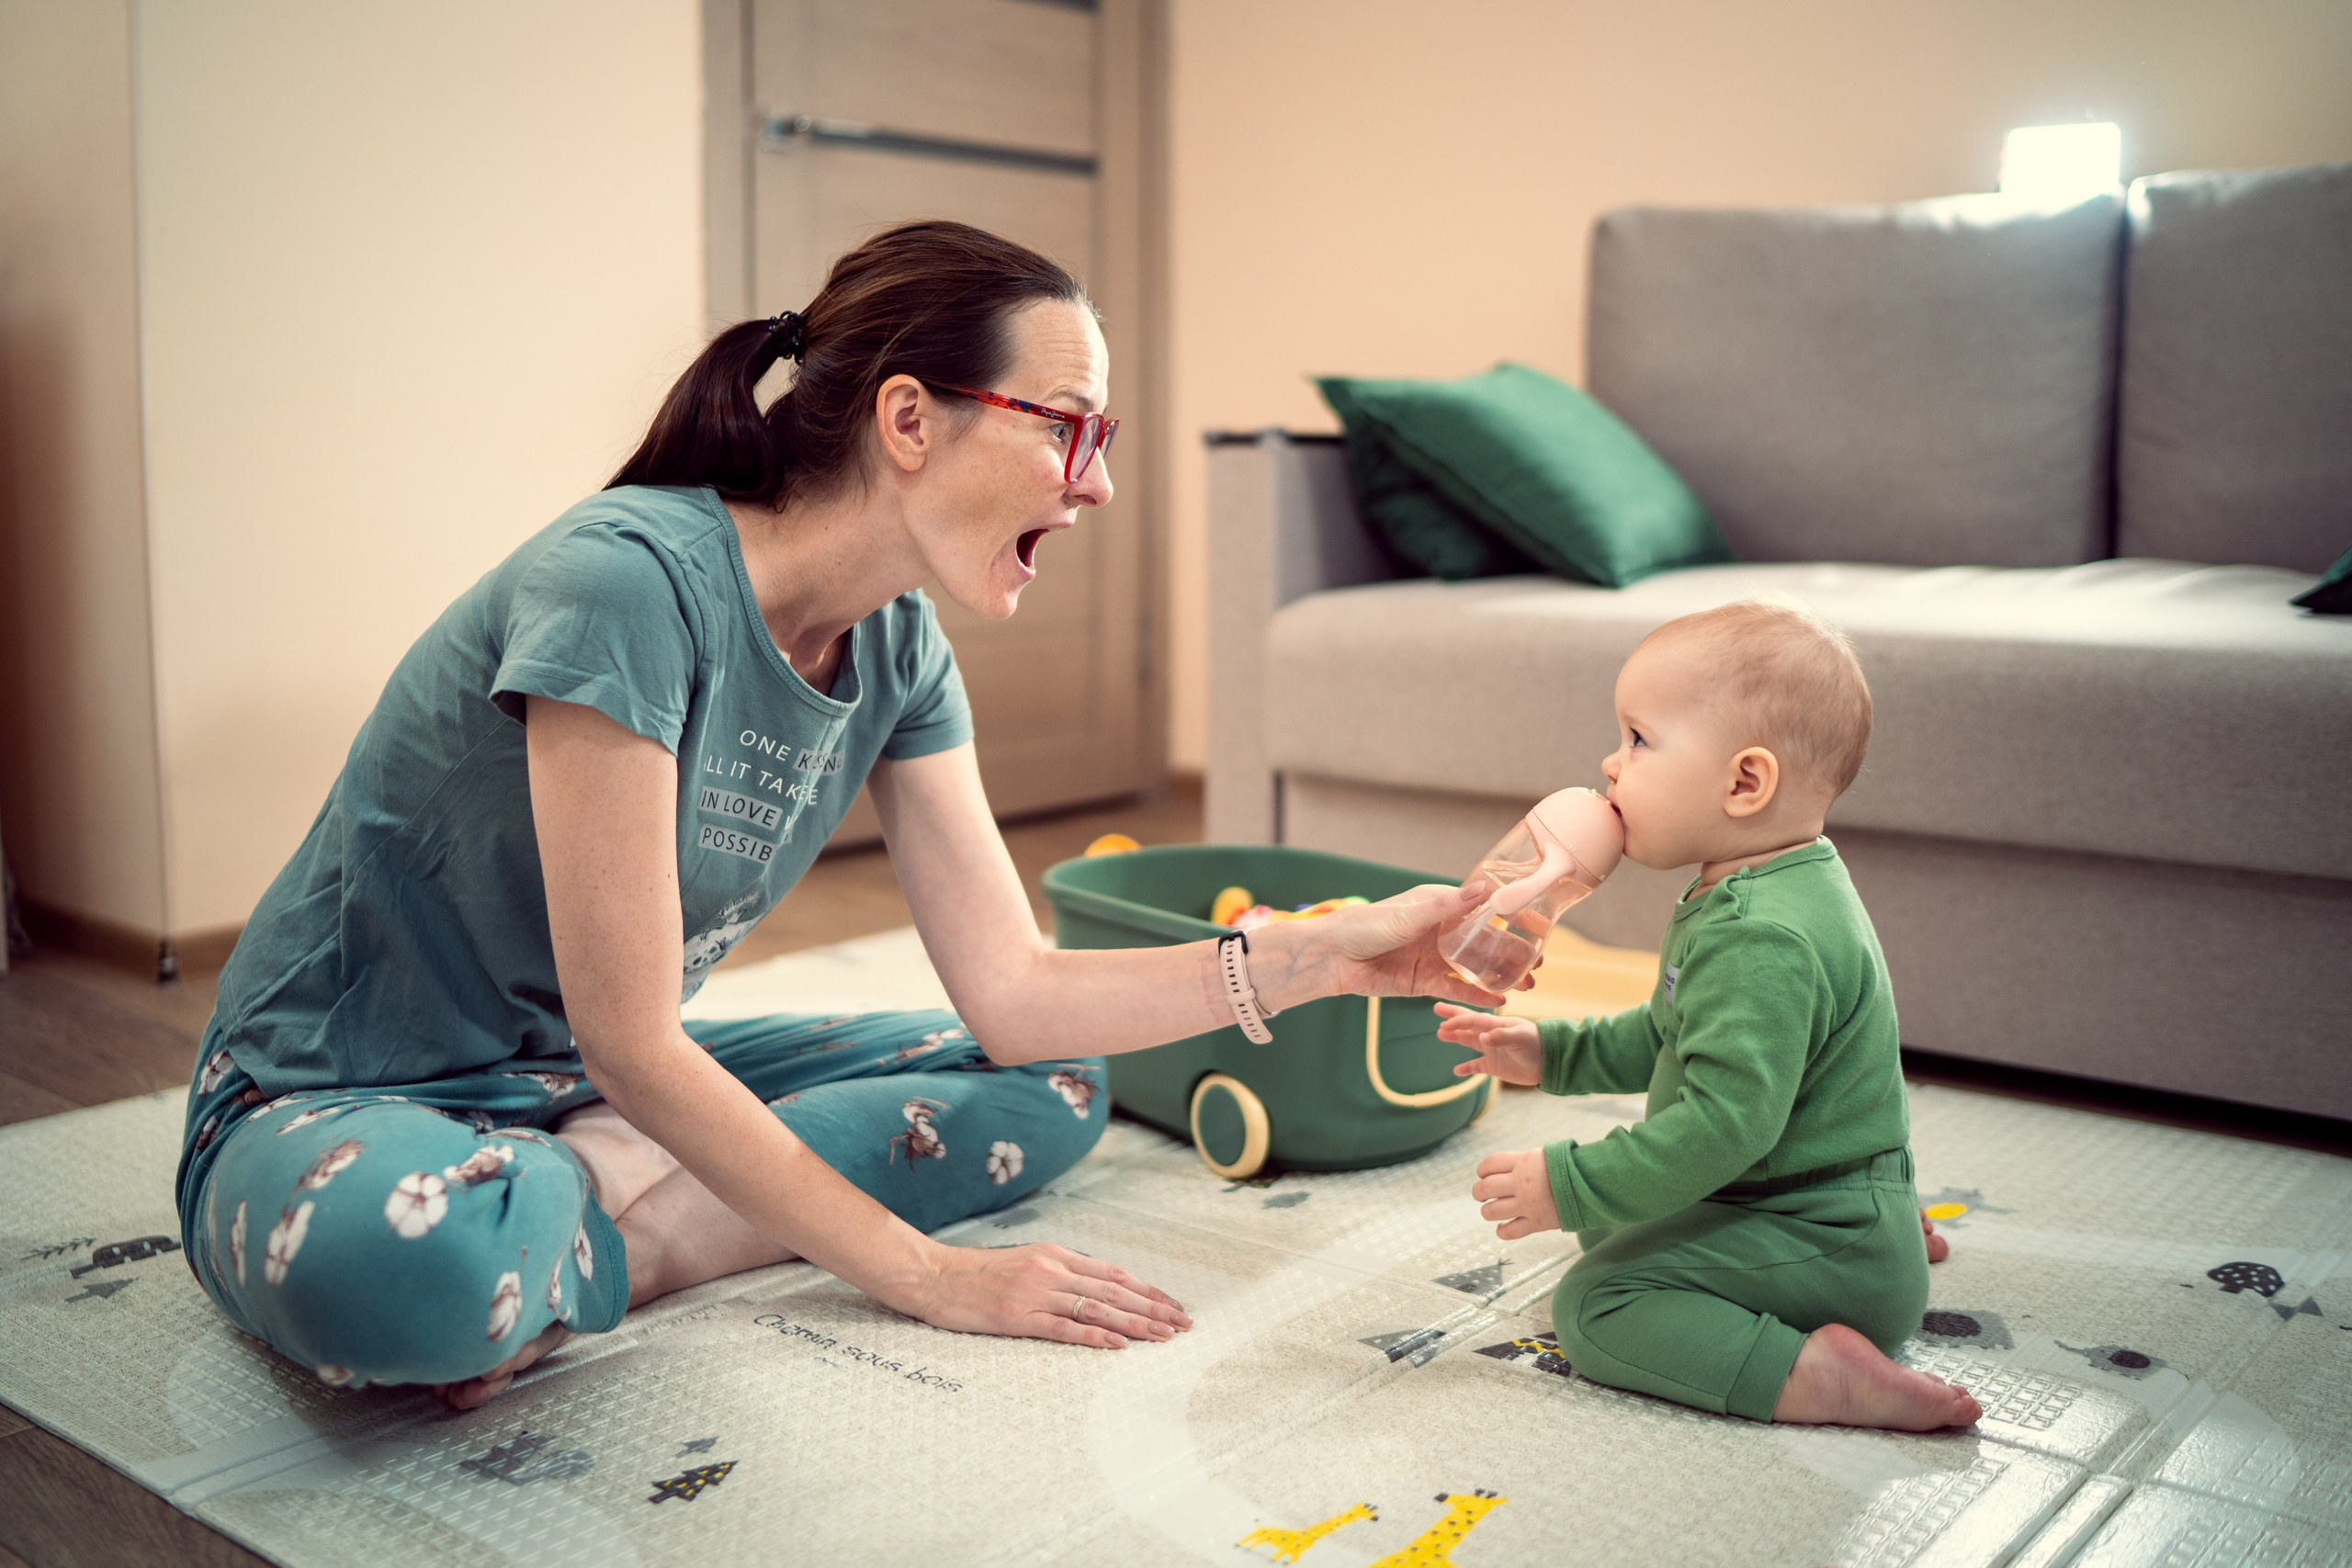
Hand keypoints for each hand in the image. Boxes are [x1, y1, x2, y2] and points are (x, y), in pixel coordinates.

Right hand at [904, 1241, 1192, 1348]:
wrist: (932, 1275)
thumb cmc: (975, 1274)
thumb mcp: (1024, 1263)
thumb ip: (1059, 1273)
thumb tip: (1095, 1289)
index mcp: (1055, 1255)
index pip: (1114, 1274)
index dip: (1147, 1290)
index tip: (1172, 1304)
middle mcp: (1052, 1270)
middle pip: (1114, 1290)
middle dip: (1153, 1308)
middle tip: (1183, 1324)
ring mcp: (1036, 1293)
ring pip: (1097, 1308)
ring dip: (1135, 1323)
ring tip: (1163, 1336)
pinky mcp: (1018, 1316)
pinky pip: (1064, 1327)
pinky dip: (1094, 1336)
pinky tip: (1117, 1345)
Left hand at [1294, 884, 1530, 1008]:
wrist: (1331, 957)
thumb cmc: (1365, 925)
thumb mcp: (1409, 914)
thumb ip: (1448, 907)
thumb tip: (1484, 889)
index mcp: (1439, 906)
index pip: (1484, 910)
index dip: (1513, 918)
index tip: (1541, 926)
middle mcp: (1440, 931)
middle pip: (1484, 942)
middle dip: (1512, 952)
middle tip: (1540, 964)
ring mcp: (1433, 958)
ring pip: (1474, 968)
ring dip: (1500, 976)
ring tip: (1527, 985)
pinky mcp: (1423, 983)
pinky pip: (1455, 989)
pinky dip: (1476, 995)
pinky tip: (1498, 1000)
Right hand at [1434, 1005, 1542, 1084]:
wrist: (1550, 1062)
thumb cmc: (1537, 1045)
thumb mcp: (1520, 1038)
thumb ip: (1501, 1037)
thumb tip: (1482, 1038)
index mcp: (1497, 1025)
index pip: (1473, 1020)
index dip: (1458, 1021)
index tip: (1444, 1022)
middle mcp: (1491, 1035)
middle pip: (1468, 1024)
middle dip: (1452, 1017)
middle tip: (1436, 1009)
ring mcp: (1492, 1050)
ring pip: (1469, 1042)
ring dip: (1455, 1038)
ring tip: (1440, 1034)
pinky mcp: (1495, 1066)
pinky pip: (1477, 1066)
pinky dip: (1467, 1068)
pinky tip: (1457, 1071)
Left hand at [1472, 1148, 1560, 1239]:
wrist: (1591, 1184)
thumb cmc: (1567, 1167)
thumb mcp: (1542, 1155)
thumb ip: (1520, 1162)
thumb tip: (1500, 1169)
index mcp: (1522, 1162)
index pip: (1489, 1164)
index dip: (1482, 1170)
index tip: (1483, 1174)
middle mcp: (1521, 1183)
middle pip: (1485, 1188)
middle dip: (1479, 1192)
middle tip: (1481, 1195)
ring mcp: (1528, 1204)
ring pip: (1492, 1211)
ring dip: (1487, 1211)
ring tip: (1491, 1210)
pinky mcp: (1537, 1223)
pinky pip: (1510, 1232)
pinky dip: (1502, 1231)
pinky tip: (1502, 1227)